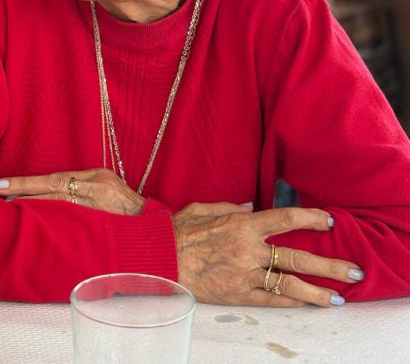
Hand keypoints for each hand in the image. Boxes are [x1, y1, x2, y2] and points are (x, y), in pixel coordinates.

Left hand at [0, 168, 144, 214]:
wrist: (153, 225)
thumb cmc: (126, 204)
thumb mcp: (106, 184)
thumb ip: (81, 185)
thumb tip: (49, 189)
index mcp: (95, 178)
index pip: (54, 179)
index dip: (28, 182)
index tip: (2, 185)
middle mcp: (95, 190)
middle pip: (53, 190)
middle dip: (25, 192)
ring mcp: (99, 209)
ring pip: (60, 208)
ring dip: (34, 209)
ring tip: (9, 210)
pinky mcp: (101, 226)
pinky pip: (72, 225)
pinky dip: (53, 225)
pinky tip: (35, 227)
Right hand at [173, 202, 363, 306]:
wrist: (158, 258)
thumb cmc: (177, 232)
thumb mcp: (201, 209)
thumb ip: (229, 208)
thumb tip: (250, 208)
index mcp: (241, 225)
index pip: (285, 219)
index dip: (311, 219)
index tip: (329, 222)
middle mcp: (248, 250)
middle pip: (297, 258)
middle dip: (329, 265)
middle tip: (353, 270)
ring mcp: (244, 274)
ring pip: (289, 284)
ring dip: (317, 291)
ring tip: (337, 297)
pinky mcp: (236, 293)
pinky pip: (269, 298)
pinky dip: (289, 301)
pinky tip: (305, 303)